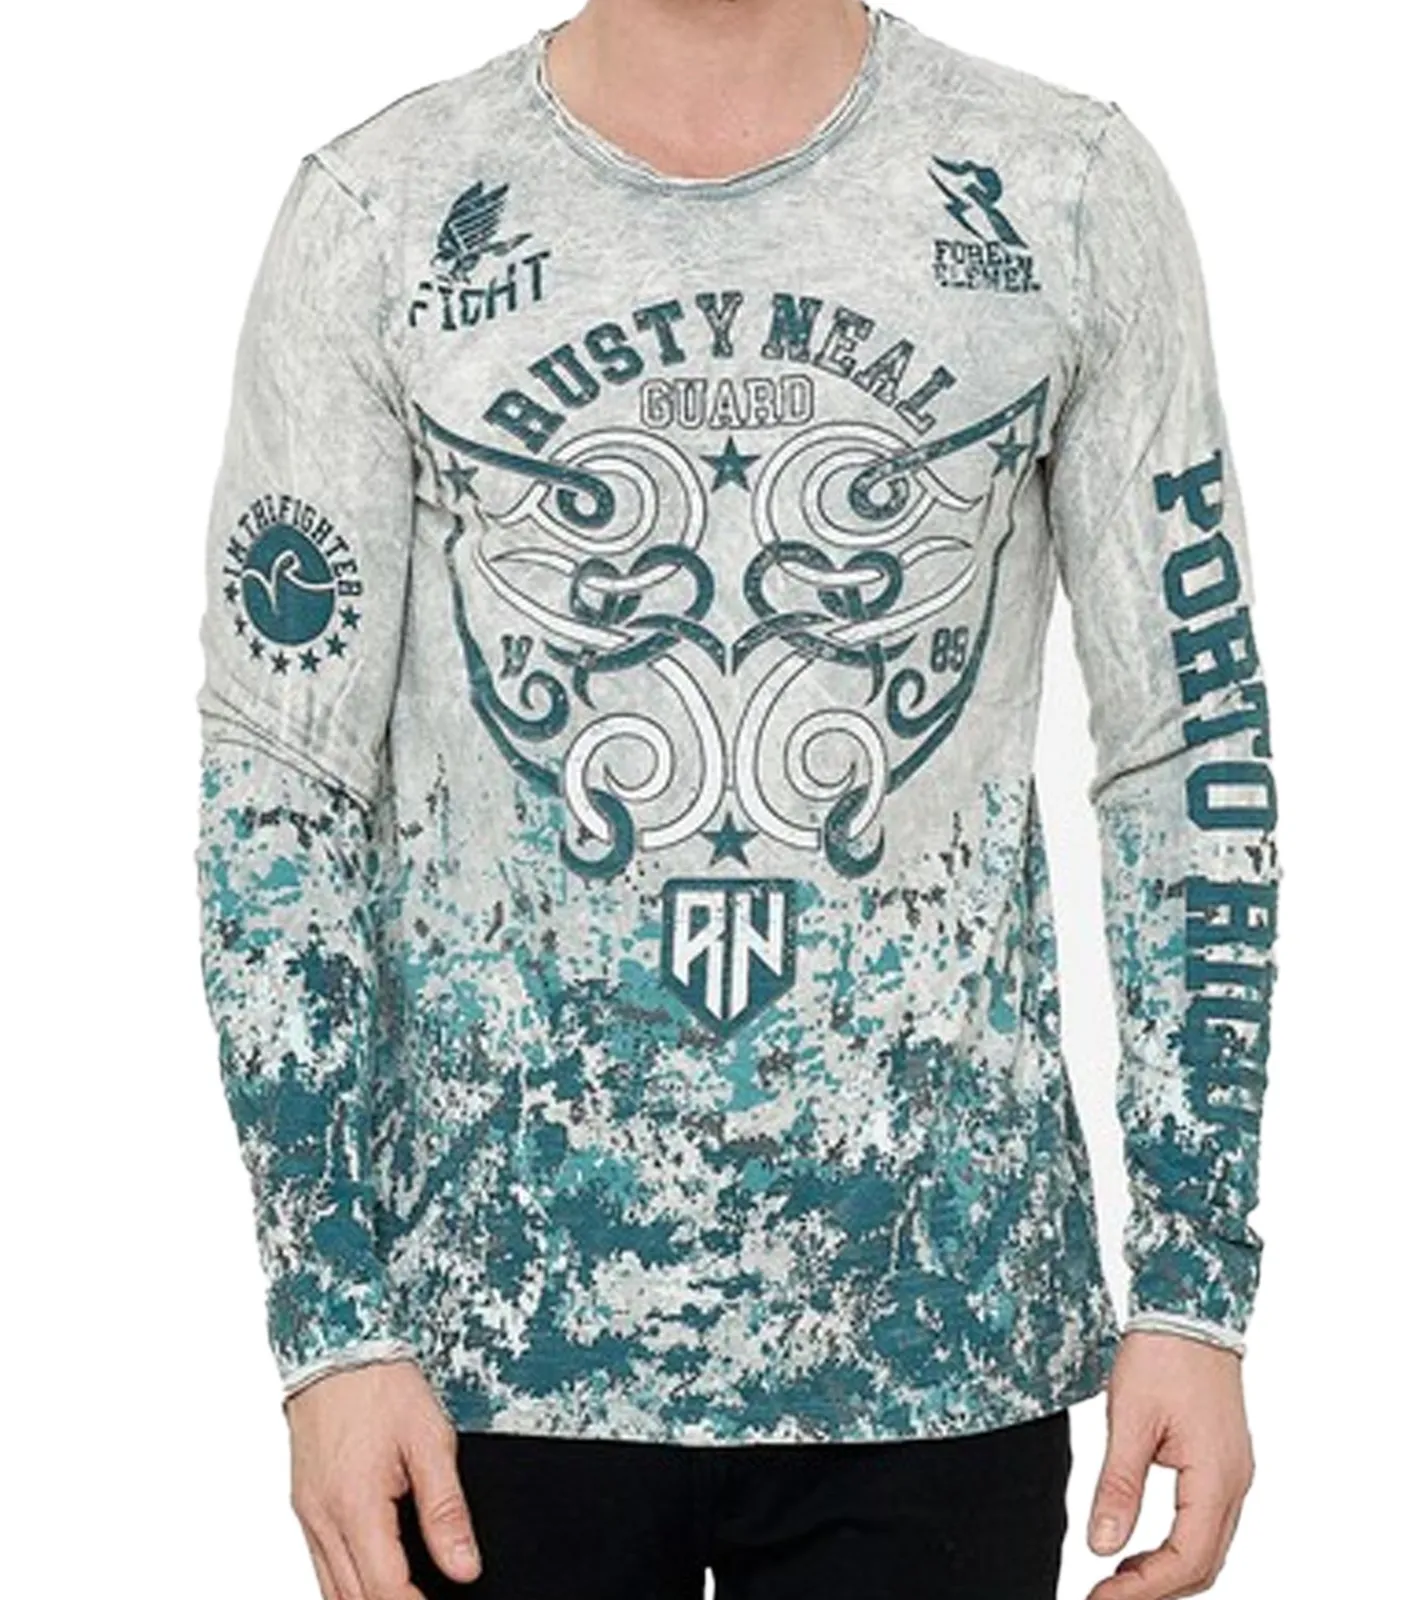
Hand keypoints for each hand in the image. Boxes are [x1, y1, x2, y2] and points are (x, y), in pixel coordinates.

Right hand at [286, 1357, 481, 1598]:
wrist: (336, 1346)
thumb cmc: (382, 1384)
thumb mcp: (430, 1440)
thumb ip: (446, 1511)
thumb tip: (464, 1567)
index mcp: (355, 1505)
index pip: (385, 1590)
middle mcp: (322, 1518)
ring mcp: (307, 1513)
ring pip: (331, 1590)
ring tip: (406, 1593)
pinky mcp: (303, 1504)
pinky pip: (320, 1563)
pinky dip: (346, 1581)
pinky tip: (373, 1574)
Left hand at [1085, 1330, 1254, 1598]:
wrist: (1190, 1310)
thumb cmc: (1163, 1354)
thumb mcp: (1130, 1419)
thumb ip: (1119, 1487)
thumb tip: (1102, 1546)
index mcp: (1216, 1477)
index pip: (1186, 1559)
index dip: (1143, 1589)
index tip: (1100, 1598)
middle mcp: (1234, 1482)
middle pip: (1203, 1564)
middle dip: (1156, 1590)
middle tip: (1105, 1597)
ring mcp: (1233, 1472)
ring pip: (1208, 1546)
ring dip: (1168, 1572)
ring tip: (1118, 1580)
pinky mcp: (1223, 1461)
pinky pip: (1207, 1522)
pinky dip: (1178, 1546)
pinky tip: (1142, 1547)